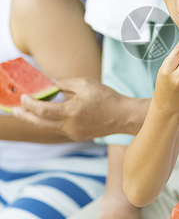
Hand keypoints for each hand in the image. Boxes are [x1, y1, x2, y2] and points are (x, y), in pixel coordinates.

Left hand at [12, 78, 140, 140]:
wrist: (123, 116)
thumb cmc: (106, 98)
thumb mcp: (85, 84)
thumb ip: (65, 83)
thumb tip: (48, 82)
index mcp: (72, 112)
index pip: (43, 111)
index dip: (31, 104)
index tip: (24, 96)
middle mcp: (70, 126)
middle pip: (41, 123)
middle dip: (26, 116)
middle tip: (16, 110)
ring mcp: (73, 133)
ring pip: (48, 127)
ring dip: (35, 119)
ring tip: (26, 112)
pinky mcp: (77, 136)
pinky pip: (58, 129)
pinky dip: (49, 122)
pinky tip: (45, 115)